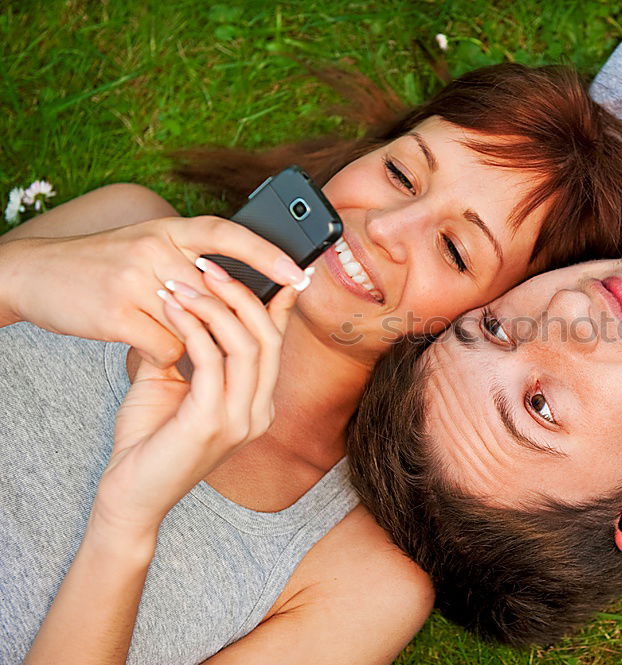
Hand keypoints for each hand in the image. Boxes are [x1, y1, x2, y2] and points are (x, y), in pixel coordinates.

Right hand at [0, 215, 307, 367]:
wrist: (34, 275)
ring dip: (192, 341)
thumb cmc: (104, 267)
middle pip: (219, 290)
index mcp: (168, 229)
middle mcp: (154, 247)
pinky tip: (147, 345)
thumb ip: (192, 259)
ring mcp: (135, 279)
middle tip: (249, 340)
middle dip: (233, 319)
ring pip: (195, 324)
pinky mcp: (117, 312)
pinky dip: (164, 355)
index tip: (300, 273)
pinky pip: (167, 345)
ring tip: (176, 337)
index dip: (267, 252)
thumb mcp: (149, 248)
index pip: (228, 232)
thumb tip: (250, 285)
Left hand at [88, 264, 298, 535]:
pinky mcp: (212, 424)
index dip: (271, 301)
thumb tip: (186, 299)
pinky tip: (172, 310)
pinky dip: (193, 328)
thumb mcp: (173, 383)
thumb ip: (189, 348)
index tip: (254, 265)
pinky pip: (212, 362)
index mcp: (257, 404)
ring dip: (214, 306)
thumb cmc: (149, 440)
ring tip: (184, 283)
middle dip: (241, 294)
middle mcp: (258, 412)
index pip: (274, 342)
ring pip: (247, 345)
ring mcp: (240, 421)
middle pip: (268, 337)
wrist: (129, 495)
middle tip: (209, 266)